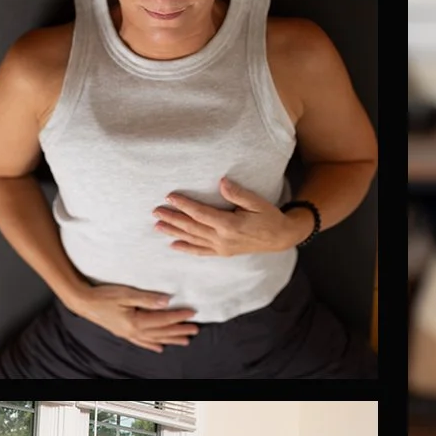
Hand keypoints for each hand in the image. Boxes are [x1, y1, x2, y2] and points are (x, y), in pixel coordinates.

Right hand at [62, 283, 198, 353]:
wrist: (83, 302)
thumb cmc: (103, 296)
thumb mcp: (126, 294)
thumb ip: (147, 298)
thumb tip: (166, 302)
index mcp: (136, 321)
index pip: (163, 319)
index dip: (179, 316)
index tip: (192, 313)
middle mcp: (134, 331)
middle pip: (162, 332)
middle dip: (179, 331)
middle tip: (194, 330)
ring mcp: (128, 334)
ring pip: (155, 339)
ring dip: (170, 339)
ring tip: (184, 341)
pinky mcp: (123, 333)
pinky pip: (142, 342)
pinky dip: (152, 345)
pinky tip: (159, 348)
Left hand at [152, 178, 304, 256]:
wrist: (280, 238)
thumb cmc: (268, 216)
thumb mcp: (257, 202)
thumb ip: (238, 193)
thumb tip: (221, 182)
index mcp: (230, 225)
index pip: (200, 214)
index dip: (183, 205)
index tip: (169, 196)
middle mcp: (222, 239)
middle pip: (191, 228)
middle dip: (172, 219)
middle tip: (155, 211)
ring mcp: (221, 248)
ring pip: (192, 240)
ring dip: (174, 233)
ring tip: (157, 226)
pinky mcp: (222, 253)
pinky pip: (200, 251)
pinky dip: (186, 248)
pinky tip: (173, 245)